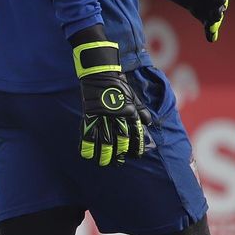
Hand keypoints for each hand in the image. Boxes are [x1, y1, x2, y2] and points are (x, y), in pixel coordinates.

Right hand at [72, 33, 148, 165]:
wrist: (101, 72)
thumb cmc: (118, 83)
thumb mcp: (133, 95)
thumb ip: (140, 110)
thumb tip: (148, 123)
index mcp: (130, 111)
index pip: (135, 133)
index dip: (136, 146)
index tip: (136, 156)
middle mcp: (118, 115)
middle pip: (120, 139)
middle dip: (120, 153)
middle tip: (118, 162)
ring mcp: (103, 115)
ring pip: (104, 140)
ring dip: (104, 154)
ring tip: (104, 163)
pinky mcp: (89, 114)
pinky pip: (87, 133)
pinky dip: (86, 145)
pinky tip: (87, 155)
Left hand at [149, 0, 227, 42]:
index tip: (220, 0)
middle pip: (219, 3)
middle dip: (218, 9)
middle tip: (217, 15)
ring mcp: (207, 3)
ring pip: (214, 14)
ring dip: (214, 21)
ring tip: (212, 27)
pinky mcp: (200, 12)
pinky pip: (206, 21)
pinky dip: (209, 30)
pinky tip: (210, 38)